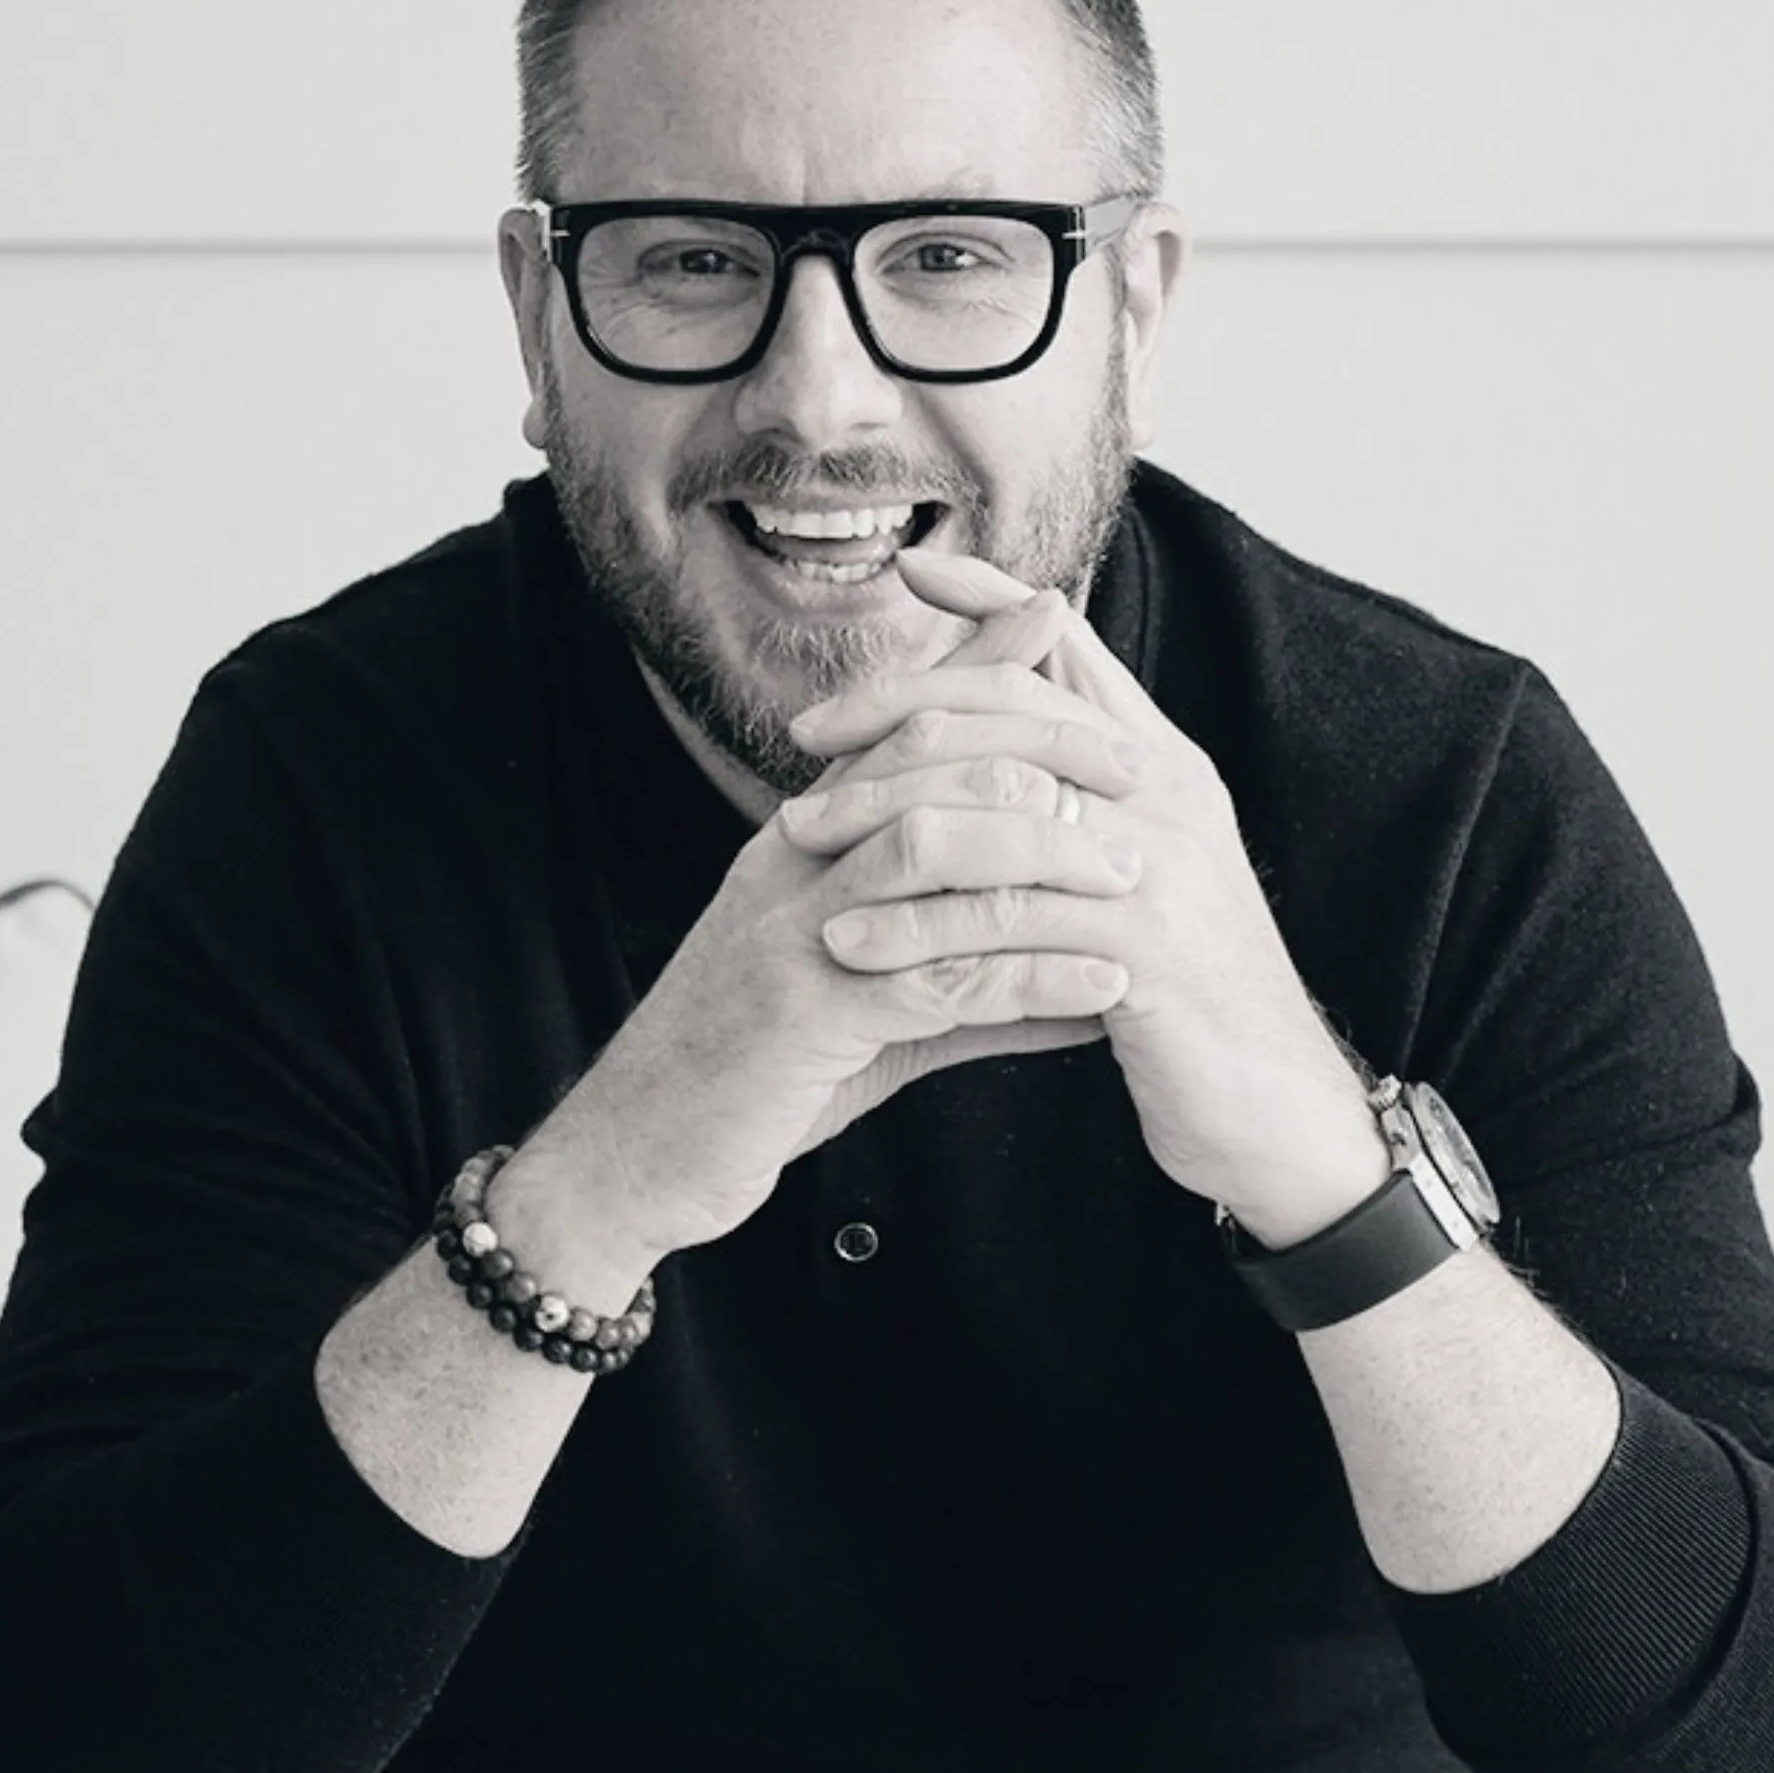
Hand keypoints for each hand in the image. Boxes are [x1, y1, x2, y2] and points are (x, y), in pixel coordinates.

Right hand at [514, 586, 1143, 1271]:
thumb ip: (968, 973)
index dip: (974, 668)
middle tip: (1135, 766)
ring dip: (1042, 855)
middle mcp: (790, 862)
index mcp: (798, 841)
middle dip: (1037, 751)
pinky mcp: (801, 1013)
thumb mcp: (864, 1001)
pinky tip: (1098, 990)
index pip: (893, 727)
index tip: (1058, 620)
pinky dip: (1026, 976)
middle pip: (922, 761)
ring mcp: (791, 931)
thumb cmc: (756, 1073)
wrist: (638, 1152)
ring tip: (1131, 873)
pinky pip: (933, 977)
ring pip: (929, 849)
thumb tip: (1087, 971)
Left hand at [783, 549, 1386, 1244]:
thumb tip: (1012, 747)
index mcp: (1162, 763)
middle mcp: (1165, 791)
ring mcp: (1158, 861)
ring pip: (996, 802)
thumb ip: (1084, 804)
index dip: (994, 598)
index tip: (913, 568)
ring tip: (799, 838)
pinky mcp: (1141, 944)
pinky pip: (1003, 913)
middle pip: (1015, 707)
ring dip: (884, 816)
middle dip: (898, 710)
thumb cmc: (1189, 997)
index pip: (1072, 650)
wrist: (1278, 1110)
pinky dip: (915, 924)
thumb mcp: (1144, 877)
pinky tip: (850, 941)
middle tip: (808, 736)